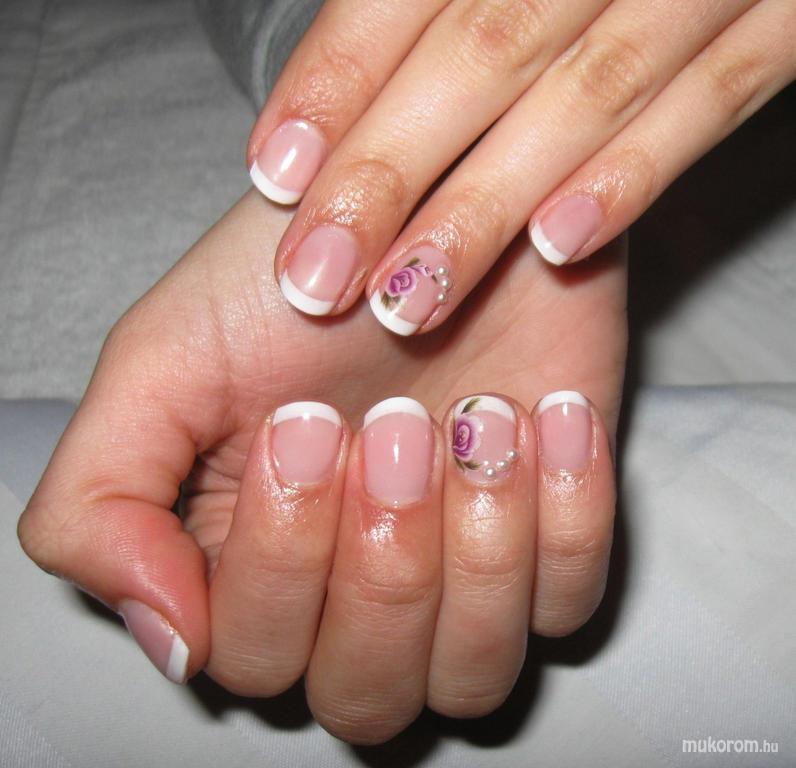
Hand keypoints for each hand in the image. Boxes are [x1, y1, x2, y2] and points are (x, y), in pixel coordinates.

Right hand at [18, 191, 625, 742]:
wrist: (439, 207)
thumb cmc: (301, 275)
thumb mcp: (162, 362)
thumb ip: (101, 502)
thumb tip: (170, 640)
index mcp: (251, 568)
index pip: (254, 653)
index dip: (283, 557)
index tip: (304, 422)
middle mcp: (354, 596)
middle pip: (366, 687)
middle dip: (384, 555)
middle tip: (395, 420)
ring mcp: (461, 581)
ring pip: (474, 671)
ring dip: (478, 545)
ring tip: (477, 416)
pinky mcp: (550, 546)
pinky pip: (569, 604)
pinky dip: (564, 515)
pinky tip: (547, 415)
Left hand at [247, 0, 793, 333]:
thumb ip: (426, 9)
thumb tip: (330, 95)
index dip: (336, 78)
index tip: (275, 173)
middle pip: (480, 49)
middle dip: (389, 170)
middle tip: (316, 277)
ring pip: (586, 90)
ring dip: (487, 204)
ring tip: (406, 299)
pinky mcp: (784, 21)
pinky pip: (717, 99)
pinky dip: (636, 174)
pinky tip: (556, 249)